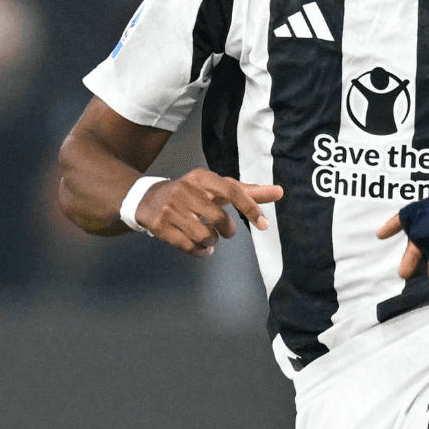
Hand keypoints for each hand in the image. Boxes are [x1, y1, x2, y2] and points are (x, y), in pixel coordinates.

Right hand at [135, 170, 282, 256]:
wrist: (148, 198)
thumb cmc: (194, 193)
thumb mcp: (218, 187)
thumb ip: (249, 191)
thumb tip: (280, 191)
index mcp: (202, 177)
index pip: (232, 191)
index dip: (250, 208)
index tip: (264, 224)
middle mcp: (185, 190)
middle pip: (219, 219)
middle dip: (228, 230)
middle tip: (227, 231)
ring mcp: (170, 209)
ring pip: (204, 236)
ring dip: (213, 241)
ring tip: (210, 236)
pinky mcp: (160, 226)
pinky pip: (188, 246)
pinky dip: (201, 251)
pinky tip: (202, 248)